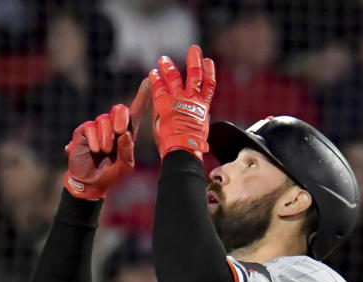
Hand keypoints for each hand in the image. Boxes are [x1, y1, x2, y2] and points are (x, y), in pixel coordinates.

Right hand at [64, 79, 151, 199]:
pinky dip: (94, 139)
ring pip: (104, 120)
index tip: (149, 80)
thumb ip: (127, 151)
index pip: (136, 111)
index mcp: (127, 132)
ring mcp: (97, 127)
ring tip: (104, 151)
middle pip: (119, 109)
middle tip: (120, 132)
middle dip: (121, 118)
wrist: (91, 183)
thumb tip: (125, 134)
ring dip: (106, 137)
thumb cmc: (111, 173)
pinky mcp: (83, 132)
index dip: (142, 95)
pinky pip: (90, 127)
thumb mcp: (125, 165)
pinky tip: (95, 150)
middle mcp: (113, 126)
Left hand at [148, 45, 215, 159]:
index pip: (209, 85)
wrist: (183, 150)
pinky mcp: (165, 105)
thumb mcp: (200, 131)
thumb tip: (199, 118)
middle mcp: (193, 100)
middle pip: (196, 75)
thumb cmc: (191, 147)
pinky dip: (156, 79)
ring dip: (170, 67)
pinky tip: (153, 73)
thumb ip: (197, 119)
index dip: (209, 72)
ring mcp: (179, 101)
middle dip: (195, 61)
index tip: (208, 61)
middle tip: (194, 49)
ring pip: (176, 78)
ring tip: (164, 59)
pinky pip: (159, 88)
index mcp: (203, 107)